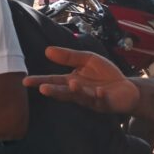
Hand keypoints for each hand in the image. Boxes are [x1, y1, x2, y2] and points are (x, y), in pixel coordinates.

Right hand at [23, 47, 139, 113]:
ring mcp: (91, 99)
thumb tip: (47, 50)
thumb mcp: (88, 59)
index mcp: (71, 80)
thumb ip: (69, 56)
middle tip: (43, 89)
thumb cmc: (106, 75)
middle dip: (54, 91)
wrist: (127, 88)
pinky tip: (99, 91)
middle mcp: (78, 92)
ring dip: (76, 92)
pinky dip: (99, 96)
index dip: (40, 81)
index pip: (53, 81)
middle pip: (63, 92)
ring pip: (81, 97)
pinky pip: (100, 100)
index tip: (26, 81)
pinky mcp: (104, 103)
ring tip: (72, 84)